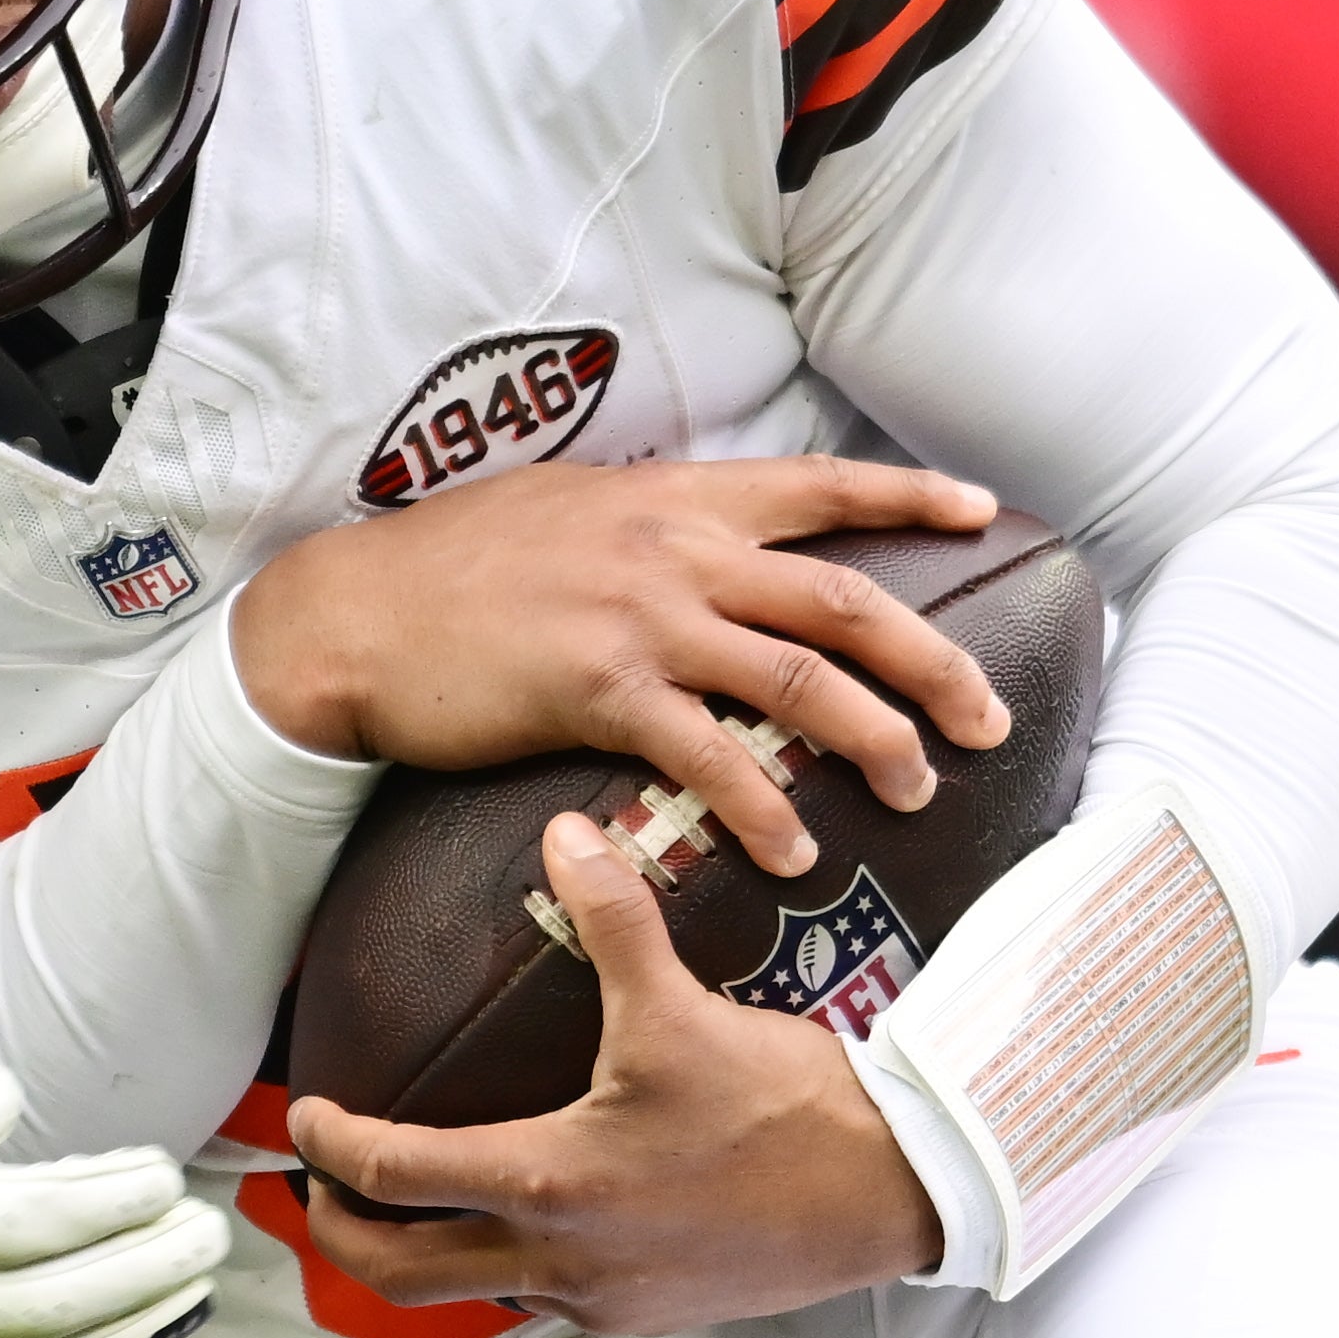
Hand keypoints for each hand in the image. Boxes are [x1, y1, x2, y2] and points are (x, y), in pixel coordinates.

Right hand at [229, 455, 1010, 877]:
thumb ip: (642, 522)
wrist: (348, 615)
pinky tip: (795, 853)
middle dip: (933, 660)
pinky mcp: (600, 688)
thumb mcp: (557, 509)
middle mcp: (671, 546)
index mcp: (668, 496)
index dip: (907, 497)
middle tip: (990, 717)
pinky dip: (767, 810)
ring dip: (878, 741)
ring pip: (803, 679)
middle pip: (843, 600)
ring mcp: (641, 616)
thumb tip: (695, 540)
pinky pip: (714, 756)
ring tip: (919, 792)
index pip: (815, 484)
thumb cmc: (441, 569)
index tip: (983, 512)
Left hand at [282, 811, 943, 1332]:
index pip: (390, 1175)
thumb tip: (566, 833)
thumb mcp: (683, 1011)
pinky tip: (514, 1220)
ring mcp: (602, 1300)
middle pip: (394, 1274)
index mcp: (546, 1185)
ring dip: (420, 1255)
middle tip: (310, 1189)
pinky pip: (539, 1302)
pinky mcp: (647, 1314)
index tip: (302, 1115)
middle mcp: (558, 1262)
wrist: (899, 1191)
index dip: (326, 1146)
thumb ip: (615, 920)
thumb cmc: (786, 1107)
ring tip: (401, 1202)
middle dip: (336, 1235)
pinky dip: (499, 1267)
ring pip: (468, 1295)